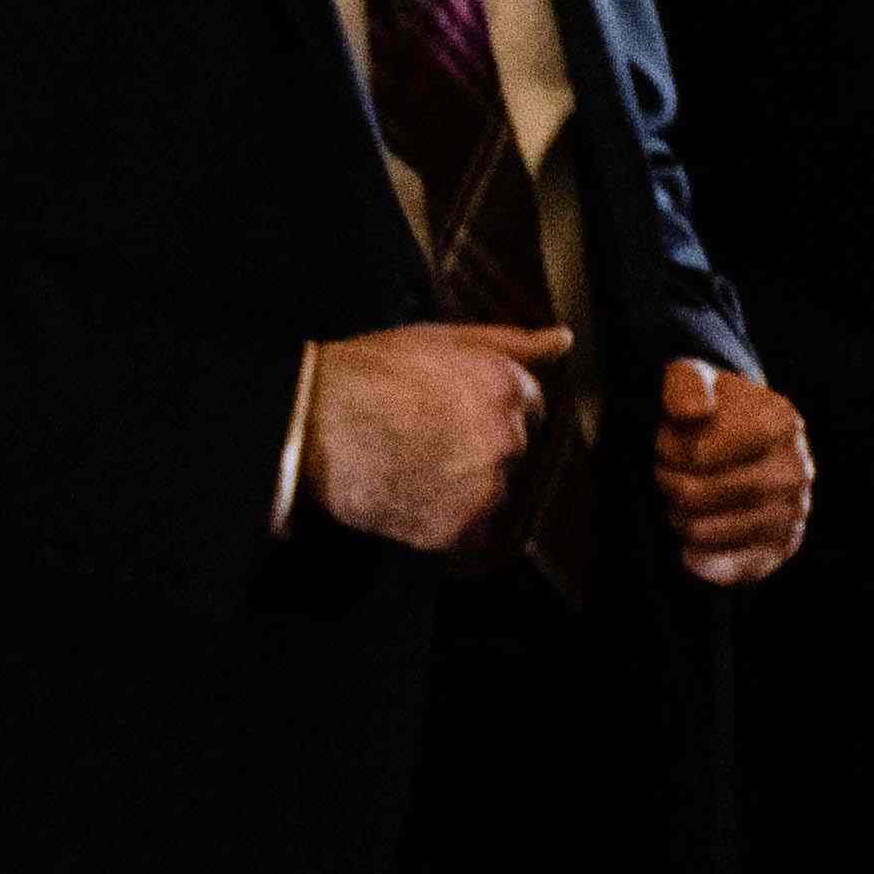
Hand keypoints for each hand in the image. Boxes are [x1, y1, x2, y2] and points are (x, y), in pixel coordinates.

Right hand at [307, 321, 573, 557]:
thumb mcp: (440, 339)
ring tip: (409, 466)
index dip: (488, 408)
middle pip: (511, 451)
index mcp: (507, 388)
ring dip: (463, 487)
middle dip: (477, 447)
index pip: (529, 406)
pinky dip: (444, 523)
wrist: (312, 427)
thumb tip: (561, 339)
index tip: (453, 412)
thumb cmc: (365, 377)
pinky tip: (409, 495)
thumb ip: (511, 342)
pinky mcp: (460, 527)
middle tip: (421, 439)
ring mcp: (485, 486)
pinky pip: (469, 534)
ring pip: (491, 492)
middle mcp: (507, 438)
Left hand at [655, 355, 811, 587]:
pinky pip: (739, 567)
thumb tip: (690, 412)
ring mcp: (794, 511)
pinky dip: (706, 562)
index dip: (670, 452)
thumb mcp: (693, 379)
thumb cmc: (712, 409)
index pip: (701, 453)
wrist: (741, 438)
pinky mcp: (783, 547)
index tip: (665, 445)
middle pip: (708, 493)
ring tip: (681, 503)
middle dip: (673, 487)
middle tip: (664, 476)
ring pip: (715, 531)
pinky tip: (689, 550)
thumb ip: (686, 383)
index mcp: (781, 421)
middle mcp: (797, 468)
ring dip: (682, 520)